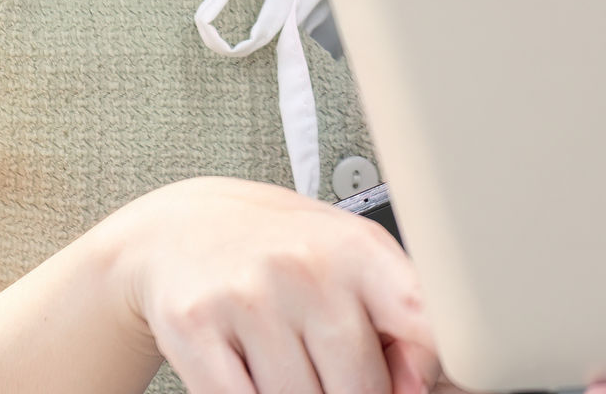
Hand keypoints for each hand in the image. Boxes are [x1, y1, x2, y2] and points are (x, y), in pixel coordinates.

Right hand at [88, 176, 441, 393]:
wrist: (183, 228)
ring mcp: (247, 297)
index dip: (423, 370)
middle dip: (350, 393)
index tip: (408, 381)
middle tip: (329, 369)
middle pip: (359, 387)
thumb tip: (419, 387)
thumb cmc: (283, 250)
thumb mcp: (353, 260)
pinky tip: (252, 372)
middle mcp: (304, 267)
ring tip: (286, 360)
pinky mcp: (194, 327)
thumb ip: (399, 317)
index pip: (421, 321)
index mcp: (357, 248)